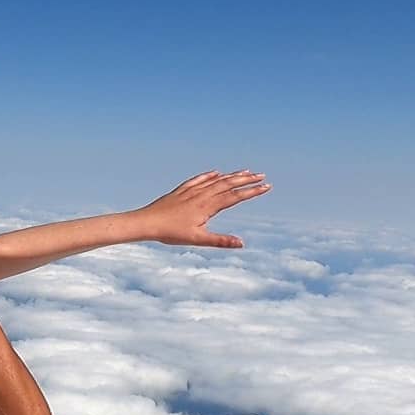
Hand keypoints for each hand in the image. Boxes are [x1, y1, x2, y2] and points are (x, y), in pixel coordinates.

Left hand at [134, 170, 268, 248]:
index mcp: (208, 206)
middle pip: (228, 183)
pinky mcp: (181, 191)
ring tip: (245, 171)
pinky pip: (199, 179)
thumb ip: (220, 240)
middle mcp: (201, 195)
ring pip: (216, 180)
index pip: (235, 196)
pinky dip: (210, 175)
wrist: (146, 222)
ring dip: (232, 175)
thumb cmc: (171, 233)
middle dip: (247, 179)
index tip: (267, 186)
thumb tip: (242, 243)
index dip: (252, 191)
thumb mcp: (198, 239)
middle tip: (262, 176)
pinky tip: (216, 172)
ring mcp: (191, 191)